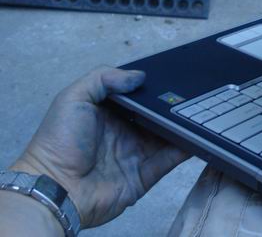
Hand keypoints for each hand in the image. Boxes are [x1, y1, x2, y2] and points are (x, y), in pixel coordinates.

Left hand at [11, 67, 188, 228]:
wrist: (55, 189)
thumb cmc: (59, 142)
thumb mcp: (73, 98)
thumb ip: (104, 79)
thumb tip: (139, 77)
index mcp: (109, 114)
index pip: (138, 98)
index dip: (153, 89)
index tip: (174, 78)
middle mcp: (125, 132)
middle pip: (156, 117)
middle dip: (173, 107)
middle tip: (193, 94)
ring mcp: (136, 154)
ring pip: (167, 137)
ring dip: (182, 126)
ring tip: (201, 112)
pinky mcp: (144, 176)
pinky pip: (169, 160)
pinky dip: (185, 149)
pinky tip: (197, 135)